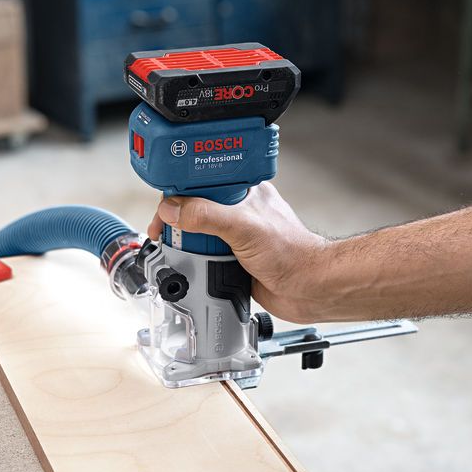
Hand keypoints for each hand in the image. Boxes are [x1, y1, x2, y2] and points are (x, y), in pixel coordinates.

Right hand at [147, 182, 326, 322]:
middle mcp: (238, 211)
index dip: (179, 191)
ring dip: (185, 243)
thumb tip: (174, 211)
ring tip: (174, 249)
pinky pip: (205, 256)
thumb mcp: (243, 227)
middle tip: (162, 232)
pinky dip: (195, 261)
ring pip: (198, 234)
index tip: (163, 205)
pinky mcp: (234, 259)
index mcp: (243, 191)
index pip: (201, 182)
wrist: (309, 290)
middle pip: (194, 209)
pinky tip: (192, 265)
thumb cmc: (292, 252)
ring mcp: (235, 236)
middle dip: (176, 221)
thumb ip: (206, 216)